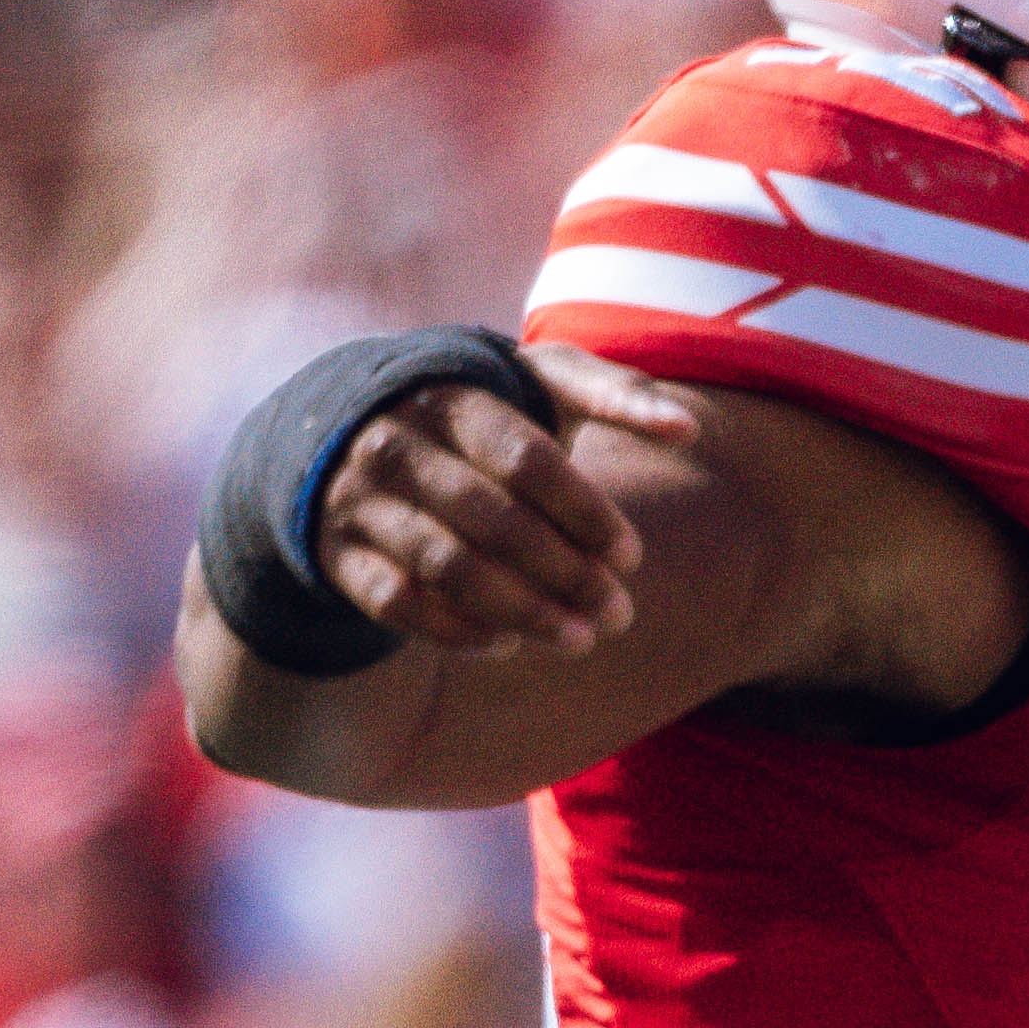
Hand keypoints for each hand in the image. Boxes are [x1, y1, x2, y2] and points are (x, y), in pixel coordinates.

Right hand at [316, 338, 707, 656]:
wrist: (344, 430)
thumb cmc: (479, 412)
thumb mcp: (538, 381)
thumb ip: (614, 391)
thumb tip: (690, 428)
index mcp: (451, 399)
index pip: (526, 459)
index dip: (585, 512)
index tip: (631, 557)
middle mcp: (395, 445)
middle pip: (491, 519)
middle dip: (564, 573)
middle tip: (619, 614)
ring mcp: (358, 501)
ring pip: (446, 566)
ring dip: (520, 611)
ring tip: (579, 641)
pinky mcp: (337, 553)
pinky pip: (396, 603)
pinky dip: (453, 631)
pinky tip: (507, 645)